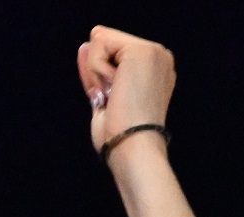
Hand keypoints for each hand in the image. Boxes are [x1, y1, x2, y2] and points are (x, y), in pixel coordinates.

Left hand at [76, 26, 175, 156]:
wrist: (134, 147)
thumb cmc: (121, 134)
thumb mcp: (105, 98)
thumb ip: (97, 71)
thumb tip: (84, 46)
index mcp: (154, 69)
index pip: (112, 53)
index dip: (101, 77)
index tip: (114, 101)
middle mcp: (158, 56)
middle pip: (105, 43)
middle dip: (99, 74)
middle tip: (115, 101)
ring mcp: (153, 51)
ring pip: (101, 41)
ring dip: (98, 74)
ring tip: (117, 97)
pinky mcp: (141, 50)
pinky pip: (99, 43)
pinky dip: (97, 71)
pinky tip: (115, 90)